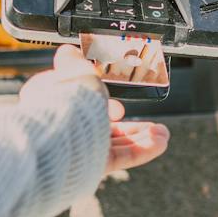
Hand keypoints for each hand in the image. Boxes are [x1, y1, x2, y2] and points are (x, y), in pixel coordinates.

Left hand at [21, 46, 169, 174]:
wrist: (61, 137)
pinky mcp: (88, 165)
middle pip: (101, 124)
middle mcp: (64, 126)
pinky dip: (140, 150)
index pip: (78, 98)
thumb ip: (76, 64)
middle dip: (130, 124)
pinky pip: (117, 158)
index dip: (99, 94)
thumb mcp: (76, 71)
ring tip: (162, 134)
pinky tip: (159, 143)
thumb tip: (68, 51)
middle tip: (148, 122)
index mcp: (54, 102)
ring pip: (112, 143)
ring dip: (140, 138)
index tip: (112, 93)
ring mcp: (77, 147)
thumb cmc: (66, 101)